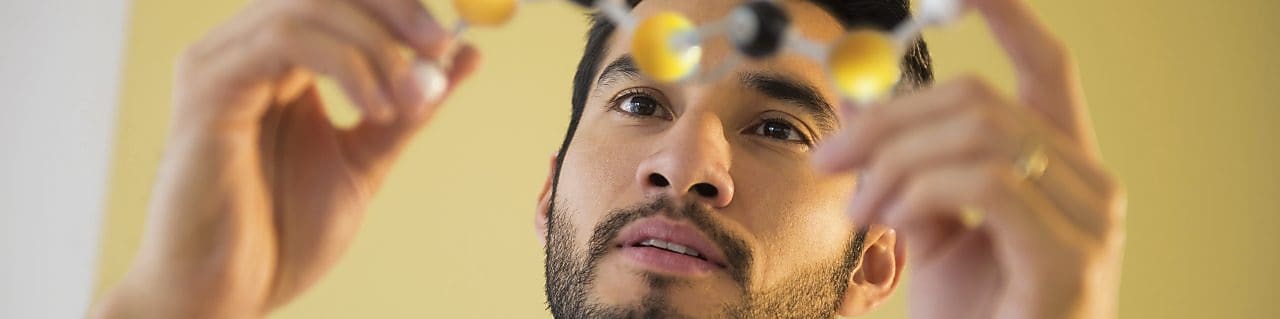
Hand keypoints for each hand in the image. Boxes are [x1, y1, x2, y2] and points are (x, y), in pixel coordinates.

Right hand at [93, 0, 481, 316]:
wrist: (230, 290)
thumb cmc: (282, 234)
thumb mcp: (367, 159)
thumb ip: (410, 109)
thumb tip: (464, 54)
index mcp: (281, 65)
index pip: (341, 2)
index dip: (398, 8)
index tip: (448, 41)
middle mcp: (247, 53)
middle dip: (394, 11)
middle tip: (439, 46)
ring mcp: (222, 63)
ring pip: (310, 7)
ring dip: (376, 46)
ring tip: (404, 101)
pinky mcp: (208, 85)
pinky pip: (285, 40)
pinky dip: (345, 63)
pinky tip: (372, 108)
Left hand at [813, 0, 1125, 316]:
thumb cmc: (972, 318)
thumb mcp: (932, 230)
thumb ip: (911, 169)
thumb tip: (863, 109)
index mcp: (1061, 167)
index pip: (1046, 68)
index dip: (1007, 16)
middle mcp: (1090, 182)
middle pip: (982, 98)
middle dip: (889, 117)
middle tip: (831, 156)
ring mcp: (1089, 220)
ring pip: (978, 131)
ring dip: (894, 161)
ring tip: (862, 208)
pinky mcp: (1068, 256)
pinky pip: (982, 181)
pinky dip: (919, 190)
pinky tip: (894, 221)